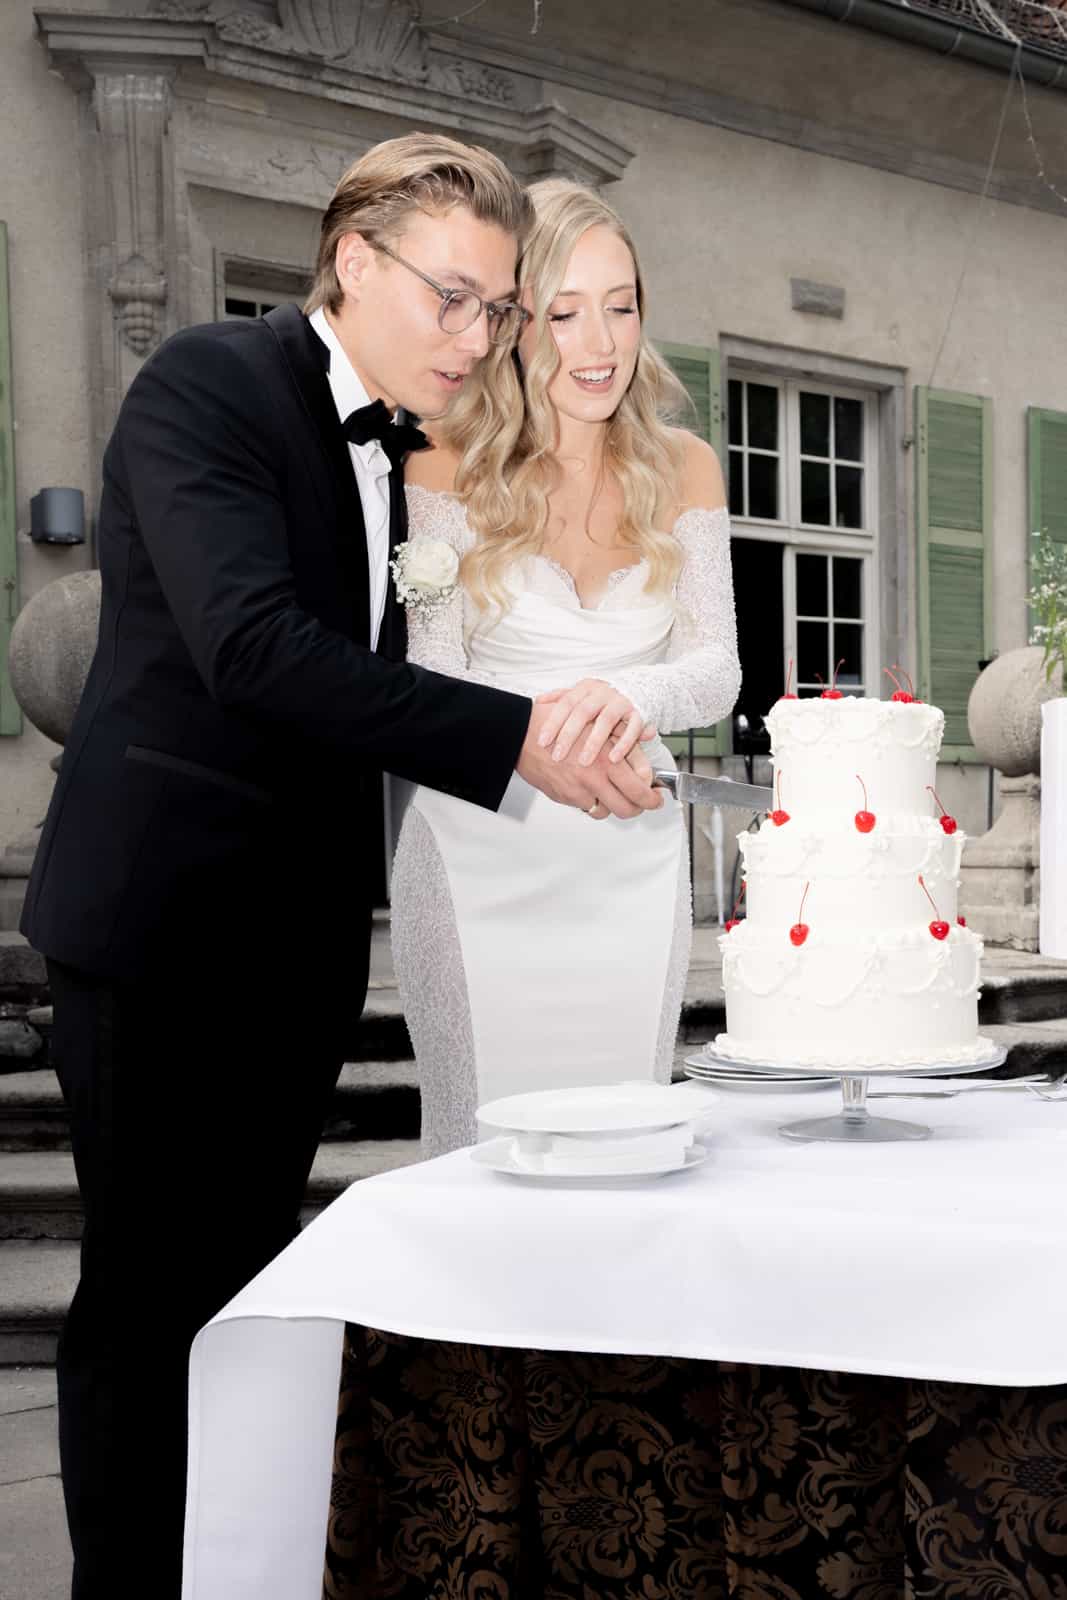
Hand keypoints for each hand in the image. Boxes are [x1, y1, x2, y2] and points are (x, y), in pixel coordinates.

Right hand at [518, 702, 663, 819]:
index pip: (639, 790)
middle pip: (627, 808)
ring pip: (606, 811)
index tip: (656, 797)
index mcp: (607, 762)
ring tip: (614, 794)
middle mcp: (594, 780)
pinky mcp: (563, 797)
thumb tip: (646, 762)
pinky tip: (590, 787)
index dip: (652, 798)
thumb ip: (627, 745)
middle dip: (638, 808)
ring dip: (613, 805)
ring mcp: (577, 792)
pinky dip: (590, 800)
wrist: (523, 734)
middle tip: (642, 803)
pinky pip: (584, 806)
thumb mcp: (599, 727)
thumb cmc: (559, 725)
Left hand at [534, 678, 655, 767]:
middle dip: (569, 736)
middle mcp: (602, 693)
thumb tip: (537, 702)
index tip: (542, 742)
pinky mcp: (638, 713)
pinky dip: (624, 744)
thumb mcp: (580, 693)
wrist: (637, 688)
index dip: (553, 722)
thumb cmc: (601, 697)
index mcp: (585, 689)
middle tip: (557, 756)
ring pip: (606, 720)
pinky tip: (614, 759)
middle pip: (583, 712)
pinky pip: (632, 728)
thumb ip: (560, 697)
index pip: (565, 704)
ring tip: (584, 761)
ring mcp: (621, 702)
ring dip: (594, 742)